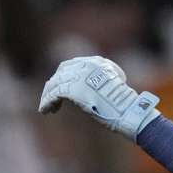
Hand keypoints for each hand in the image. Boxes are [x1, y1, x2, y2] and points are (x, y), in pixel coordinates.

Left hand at [38, 56, 160, 140]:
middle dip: (55, 84)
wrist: (127, 110)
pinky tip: (44, 110)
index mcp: (98, 62)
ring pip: (55, 83)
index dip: (65, 76)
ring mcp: (79, 75)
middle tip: (51, 98)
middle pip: (62, 71)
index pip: (74, 64)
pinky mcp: (73, 88)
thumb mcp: (115, 87)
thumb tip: (92, 91)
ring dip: (49, 95)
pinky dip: (47, 102)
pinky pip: (54, 94)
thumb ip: (102, 83)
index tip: (63, 88)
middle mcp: (87, 65)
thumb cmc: (125, 105)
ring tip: (46, 108)